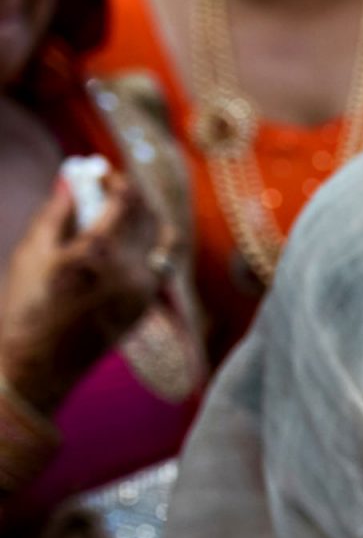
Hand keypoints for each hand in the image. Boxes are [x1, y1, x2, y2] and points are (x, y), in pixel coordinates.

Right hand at [0, 170, 164, 412]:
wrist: (37, 365)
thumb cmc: (25, 306)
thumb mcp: (33, 252)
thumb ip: (58, 210)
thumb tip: (74, 176)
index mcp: (101, 253)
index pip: (127, 200)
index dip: (117, 180)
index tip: (101, 172)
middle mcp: (132, 271)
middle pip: (149, 217)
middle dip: (132, 197)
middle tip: (110, 187)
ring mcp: (144, 291)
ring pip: (161, 240)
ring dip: (146, 219)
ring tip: (120, 213)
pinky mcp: (146, 306)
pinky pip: (159, 264)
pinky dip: (148, 245)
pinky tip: (125, 241)